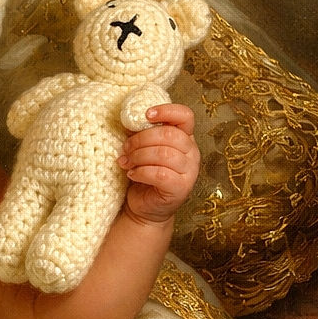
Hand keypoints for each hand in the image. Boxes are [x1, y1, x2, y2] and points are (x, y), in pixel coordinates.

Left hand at [117, 103, 199, 223]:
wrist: (145, 207)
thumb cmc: (144, 174)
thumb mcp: (142, 150)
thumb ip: (141, 134)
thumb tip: (129, 119)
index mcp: (184, 138)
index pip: (185, 116)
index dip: (167, 111)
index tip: (146, 115)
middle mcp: (192, 153)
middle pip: (170, 134)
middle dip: (141, 139)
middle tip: (126, 148)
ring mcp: (189, 172)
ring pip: (164, 154)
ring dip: (139, 156)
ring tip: (126, 162)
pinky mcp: (181, 188)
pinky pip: (161, 174)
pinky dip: (142, 172)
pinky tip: (132, 174)